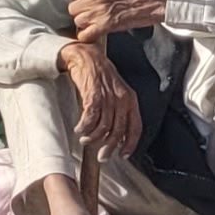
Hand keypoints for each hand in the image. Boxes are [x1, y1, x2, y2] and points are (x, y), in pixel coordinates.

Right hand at [62, 42, 139, 156]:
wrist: (88, 57)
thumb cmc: (101, 78)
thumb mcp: (116, 94)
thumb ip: (118, 113)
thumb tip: (117, 138)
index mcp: (131, 100)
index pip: (135, 127)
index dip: (130, 144)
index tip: (123, 155)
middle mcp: (122, 99)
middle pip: (118, 131)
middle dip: (109, 147)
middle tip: (101, 156)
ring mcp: (108, 97)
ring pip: (103, 127)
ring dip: (92, 138)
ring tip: (85, 139)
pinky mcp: (93, 94)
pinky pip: (89, 118)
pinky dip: (83, 127)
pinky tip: (79, 129)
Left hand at [69, 0, 166, 39]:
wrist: (155, 3)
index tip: (84, 1)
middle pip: (72, 8)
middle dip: (81, 12)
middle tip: (93, 14)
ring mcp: (99, 10)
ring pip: (77, 21)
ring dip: (85, 25)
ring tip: (97, 23)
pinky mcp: (105, 25)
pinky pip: (84, 35)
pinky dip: (88, 36)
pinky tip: (97, 33)